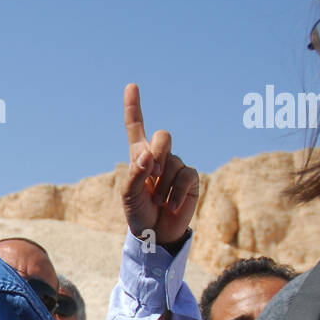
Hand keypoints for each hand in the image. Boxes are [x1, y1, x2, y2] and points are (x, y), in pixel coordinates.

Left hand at [122, 83, 199, 249]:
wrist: (156, 233)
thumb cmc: (138, 212)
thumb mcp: (129, 195)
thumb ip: (135, 174)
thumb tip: (147, 155)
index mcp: (138, 156)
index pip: (135, 126)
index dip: (133, 107)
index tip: (132, 86)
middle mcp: (159, 156)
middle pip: (163, 136)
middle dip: (159, 152)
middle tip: (152, 175)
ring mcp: (176, 166)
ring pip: (174, 162)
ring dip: (164, 184)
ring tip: (158, 201)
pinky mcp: (190, 179)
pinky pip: (186, 176)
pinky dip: (176, 192)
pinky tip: (170, 205)